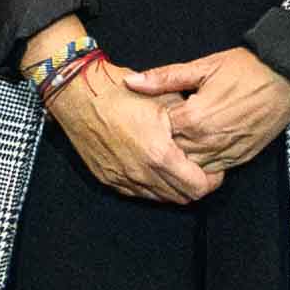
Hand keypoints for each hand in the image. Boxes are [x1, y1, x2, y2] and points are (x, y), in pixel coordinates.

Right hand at [50, 54, 221, 207]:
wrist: (76, 94)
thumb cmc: (120, 91)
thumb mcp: (164, 98)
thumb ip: (189, 123)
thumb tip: (207, 135)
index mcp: (159, 155)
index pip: (198, 187)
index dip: (212, 180)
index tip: (213, 167)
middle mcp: (141, 174)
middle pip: (181, 198)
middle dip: (194, 184)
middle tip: (198, 167)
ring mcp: (123, 179)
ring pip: (160, 198)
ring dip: (172, 186)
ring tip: (176, 165)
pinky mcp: (108, 179)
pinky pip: (138, 192)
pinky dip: (151, 184)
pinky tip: (152, 165)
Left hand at [130, 48, 289, 176]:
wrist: (288, 79)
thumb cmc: (248, 69)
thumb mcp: (203, 67)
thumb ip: (165, 78)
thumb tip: (133, 82)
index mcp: (194, 118)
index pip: (157, 132)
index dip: (148, 125)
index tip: (142, 118)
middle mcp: (208, 141)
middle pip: (171, 154)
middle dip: (160, 145)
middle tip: (150, 136)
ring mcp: (225, 152)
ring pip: (190, 168)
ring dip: (179, 159)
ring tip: (170, 146)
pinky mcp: (240, 158)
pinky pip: (212, 171)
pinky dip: (200, 165)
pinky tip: (194, 152)